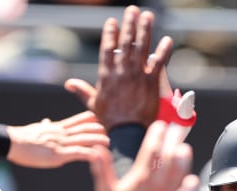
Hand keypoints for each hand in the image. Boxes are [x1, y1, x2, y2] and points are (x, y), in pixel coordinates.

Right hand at [6, 111, 108, 167]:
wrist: (10, 142)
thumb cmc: (21, 138)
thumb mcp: (36, 128)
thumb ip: (45, 126)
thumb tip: (46, 121)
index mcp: (57, 128)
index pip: (77, 120)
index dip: (90, 120)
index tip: (99, 121)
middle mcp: (61, 133)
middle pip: (84, 128)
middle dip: (98, 130)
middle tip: (108, 133)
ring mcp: (61, 143)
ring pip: (84, 138)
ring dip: (98, 140)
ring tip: (108, 142)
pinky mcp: (58, 154)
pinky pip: (77, 153)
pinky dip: (89, 153)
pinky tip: (98, 155)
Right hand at [64, 6, 172, 130]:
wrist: (127, 133)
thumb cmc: (109, 121)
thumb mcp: (92, 104)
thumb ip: (82, 91)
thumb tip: (69, 83)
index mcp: (106, 75)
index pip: (107, 49)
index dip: (110, 33)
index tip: (112, 21)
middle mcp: (121, 72)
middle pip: (126, 43)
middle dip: (129, 25)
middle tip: (133, 10)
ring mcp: (137, 76)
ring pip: (141, 48)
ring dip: (145, 30)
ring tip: (148, 16)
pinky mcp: (151, 83)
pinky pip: (159, 64)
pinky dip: (164, 51)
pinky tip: (168, 40)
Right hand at [89, 120, 198, 190]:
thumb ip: (102, 168)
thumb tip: (96, 149)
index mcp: (140, 177)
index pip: (151, 148)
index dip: (157, 134)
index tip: (160, 125)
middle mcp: (157, 184)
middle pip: (169, 154)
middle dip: (173, 139)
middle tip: (176, 129)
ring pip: (181, 170)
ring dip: (184, 157)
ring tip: (184, 147)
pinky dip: (190, 184)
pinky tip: (190, 178)